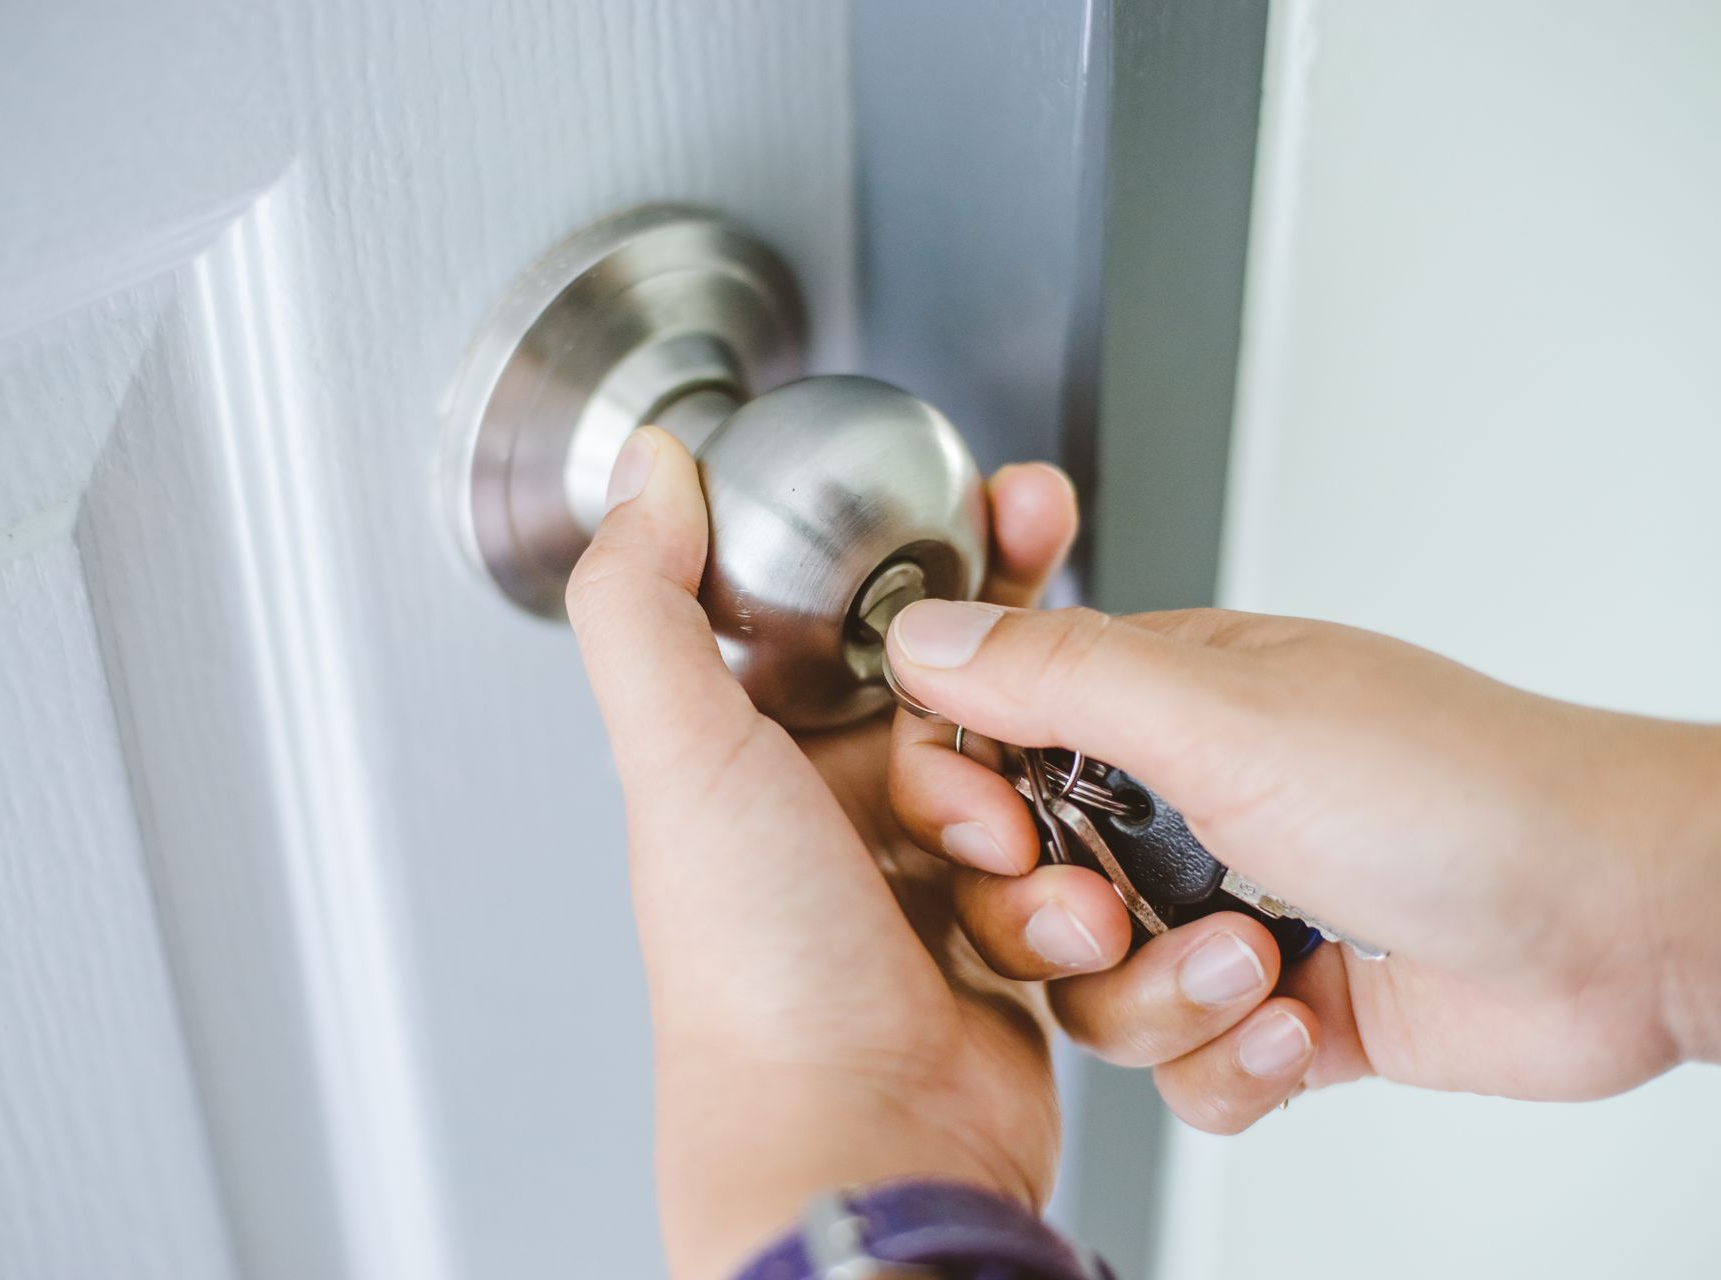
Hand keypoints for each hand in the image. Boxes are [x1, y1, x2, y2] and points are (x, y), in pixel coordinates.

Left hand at [565, 428, 1079, 1279]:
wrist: (860, 1149)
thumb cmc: (757, 975)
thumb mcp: (683, 756)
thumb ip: (647, 601)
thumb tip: (645, 467)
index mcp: (763, 755)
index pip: (872, 617)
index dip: (947, 558)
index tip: (1016, 507)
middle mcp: (842, 814)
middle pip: (974, 694)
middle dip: (1031, 689)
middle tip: (1071, 676)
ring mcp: (930, 886)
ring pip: (1042, 789)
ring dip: (1051, 823)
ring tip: (1016, 878)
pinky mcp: (1004, 955)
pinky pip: (1075, 883)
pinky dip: (1075, 907)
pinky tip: (1055, 941)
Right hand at [886, 601, 1720, 1132]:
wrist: (1613, 919)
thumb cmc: (1449, 788)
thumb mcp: (1222, 712)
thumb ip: (1055, 674)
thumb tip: (922, 634)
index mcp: (1160, 707)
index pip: (990, 740)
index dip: (964, 800)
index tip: (989, 834)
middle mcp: (1185, 807)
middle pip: (1022, 888)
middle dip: (1055, 926)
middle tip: (1108, 918)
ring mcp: (1230, 909)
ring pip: (1097, 995)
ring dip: (1162, 1002)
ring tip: (1255, 971)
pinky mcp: (1280, 1009)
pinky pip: (1183, 1070)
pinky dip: (1227, 1067)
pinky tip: (1294, 1030)